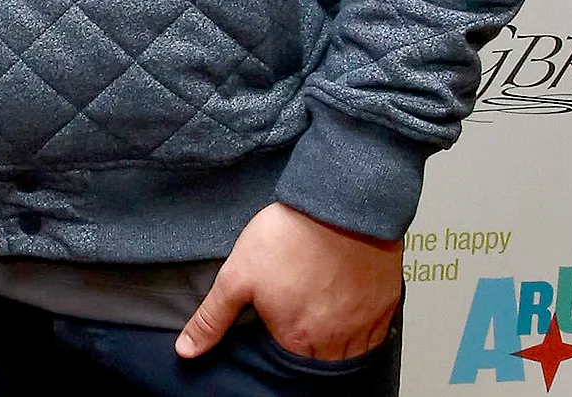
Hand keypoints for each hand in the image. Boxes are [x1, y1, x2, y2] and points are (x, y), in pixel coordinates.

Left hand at [176, 202, 401, 361]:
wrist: (340, 205)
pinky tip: (348, 307)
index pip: (287, 367)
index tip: (279, 332)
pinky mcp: (385, 307)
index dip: (280, 349)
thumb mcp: (238, 274)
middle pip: (320, 363)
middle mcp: (334, 343)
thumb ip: (213, 318)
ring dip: (336, 341)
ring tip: (322, 314)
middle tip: (302, 321)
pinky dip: (362, 328)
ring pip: (350, 353)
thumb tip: (187, 350)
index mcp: (297, 341)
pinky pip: (376, 334)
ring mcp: (364, 327)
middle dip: (309, 349)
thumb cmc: (290, 236)